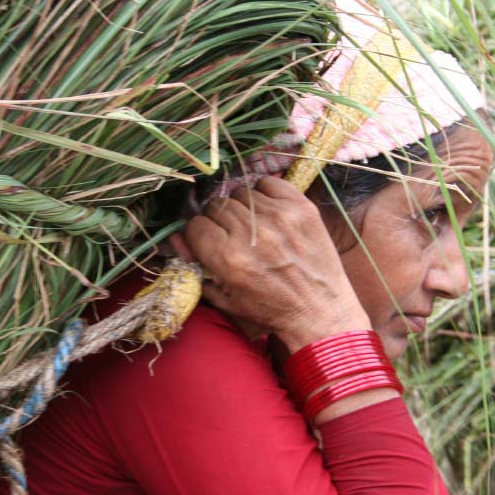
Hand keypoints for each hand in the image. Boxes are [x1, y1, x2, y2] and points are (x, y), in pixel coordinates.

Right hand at [183, 177, 370, 352]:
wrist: (320, 311)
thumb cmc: (270, 310)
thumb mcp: (225, 300)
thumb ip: (196, 269)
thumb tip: (175, 238)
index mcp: (228, 259)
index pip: (195, 225)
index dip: (198, 233)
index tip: (207, 240)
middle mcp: (251, 234)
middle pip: (216, 206)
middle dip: (218, 220)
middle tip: (231, 235)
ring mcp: (278, 217)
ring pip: (240, 193)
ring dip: (241, 207)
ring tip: (252, 225)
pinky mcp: (301, 207)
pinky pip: (269, 183)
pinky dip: (264, 193)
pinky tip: (268, 212)